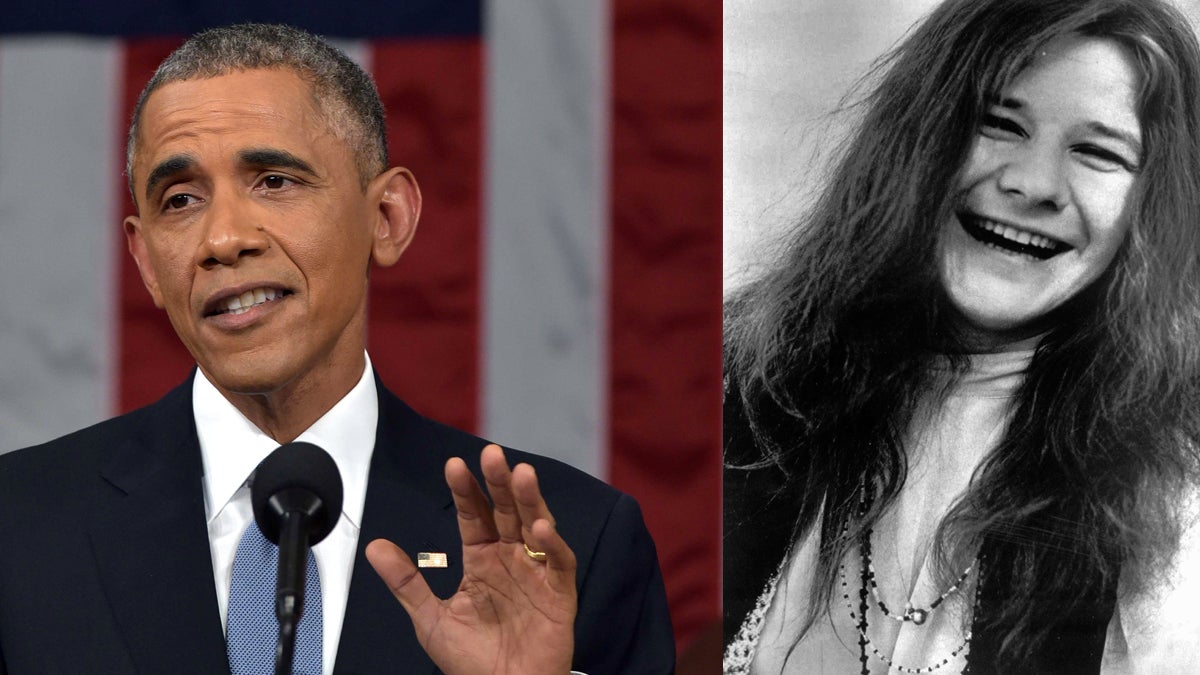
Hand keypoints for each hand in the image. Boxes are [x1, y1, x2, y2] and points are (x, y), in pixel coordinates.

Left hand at [366, 444, 576, 674]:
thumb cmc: (471, 661)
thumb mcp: (430, 619)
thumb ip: (406, 581)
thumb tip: (374, 546)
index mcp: (481, 559)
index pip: (472, 515)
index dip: (465, 490)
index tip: (454, 466)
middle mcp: (510, 558)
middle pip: (506, 511)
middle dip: (499, 482)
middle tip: (492, 454)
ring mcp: (536, 573)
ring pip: (536, 526)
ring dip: (530, 501)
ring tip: (521, 475)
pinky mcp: (560, 593)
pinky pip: (559, 563)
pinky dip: (553, 546)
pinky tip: (540, 530)